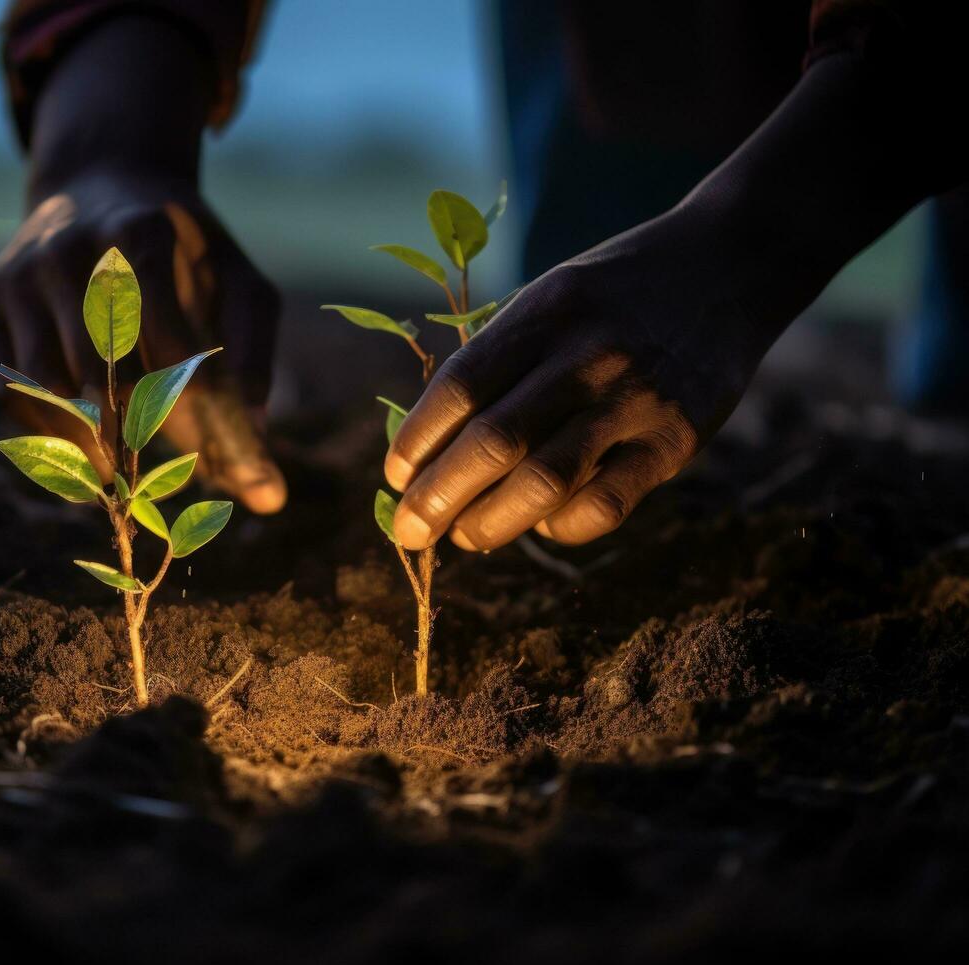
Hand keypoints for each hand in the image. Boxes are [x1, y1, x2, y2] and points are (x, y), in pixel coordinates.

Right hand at [0, 15, 285, 512]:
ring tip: (121, 471)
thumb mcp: (237, 282)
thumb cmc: (184, 254)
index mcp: (140, 232)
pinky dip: (44, 429)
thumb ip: (254, 361)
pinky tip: (80, 442)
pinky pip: (6, 389)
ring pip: (50, 391)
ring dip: (89, 445)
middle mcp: (68, 247)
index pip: (166, 343)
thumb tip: (259, 461)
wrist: (98, 183)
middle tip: (163, 484)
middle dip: (137, 438)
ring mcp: (18, 271)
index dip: (190, 411)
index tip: (212, 466)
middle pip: (103, 377)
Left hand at [384, 206, 777, 550]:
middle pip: (493, 442)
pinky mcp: (677, 440)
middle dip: (438, 496)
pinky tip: (541, 525)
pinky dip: (559, 526)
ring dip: (489, 522)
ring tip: (463, 537)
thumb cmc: (615, 292)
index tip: (395, 477)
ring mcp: (635, 399)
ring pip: (544, 481)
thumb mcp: (552, 296)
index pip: (461, 386)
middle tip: (409, 531)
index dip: (418, 440)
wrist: (731, 264)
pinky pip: (605, 504)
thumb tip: (432, 448)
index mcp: (544, 313)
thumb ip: (501, 359)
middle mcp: (586, 355)